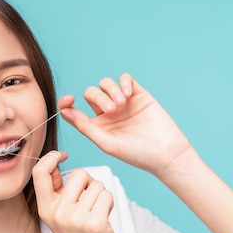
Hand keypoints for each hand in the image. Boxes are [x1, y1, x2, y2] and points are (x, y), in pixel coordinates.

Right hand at [33, 151, 122, 232]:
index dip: (50, 157)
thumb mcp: (59, 215)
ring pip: (96, 185)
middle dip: (89, 181)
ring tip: (97, 211)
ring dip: (101, 195)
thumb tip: (56, 162)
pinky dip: (109, 202)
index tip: (61, 155)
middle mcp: (57, 213)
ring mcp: (75, 218)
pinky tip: (104, 216)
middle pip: (79, 173)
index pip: (39, 173)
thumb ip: (56, 191)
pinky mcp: (94, 223)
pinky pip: (106, 195)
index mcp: (45, 208)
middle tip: (90, 198)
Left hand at [58, 73, 192, 174]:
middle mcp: (107, 113)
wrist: (166, 153)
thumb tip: (65, 113)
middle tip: (112, 109)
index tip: (68, 100)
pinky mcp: (138, 95)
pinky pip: (125, 79)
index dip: (67, 103)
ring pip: (106, 84)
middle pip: (91, 93)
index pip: (75, 111)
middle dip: (98, 97)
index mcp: (96, 127)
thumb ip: (86, 127)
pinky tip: (128, 94)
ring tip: (122, 103)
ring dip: (110, 90)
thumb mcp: (107, 144)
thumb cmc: (137, 154)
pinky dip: (123, 82)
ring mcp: (122, 103)